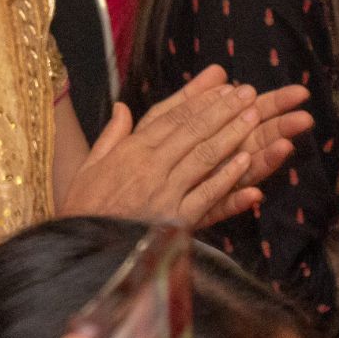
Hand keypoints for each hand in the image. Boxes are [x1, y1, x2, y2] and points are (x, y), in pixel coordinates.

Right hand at [60, 66, 311, 227]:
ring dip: (232, 134)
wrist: (85, 250)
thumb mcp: (89, 167)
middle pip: (193, 131)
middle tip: (248, 93)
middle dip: (223, 110)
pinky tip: (245, 161)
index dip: (200, 101)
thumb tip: (122, 107)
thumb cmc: (85, 209)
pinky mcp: (176, 218)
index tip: (222, 87)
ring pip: (204, 156)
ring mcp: (165, 192)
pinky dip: (227, 177)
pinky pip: (207, 194)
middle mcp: (150, 166)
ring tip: (254, 115)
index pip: (172, 119)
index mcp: (131, 151)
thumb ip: (111, 136)